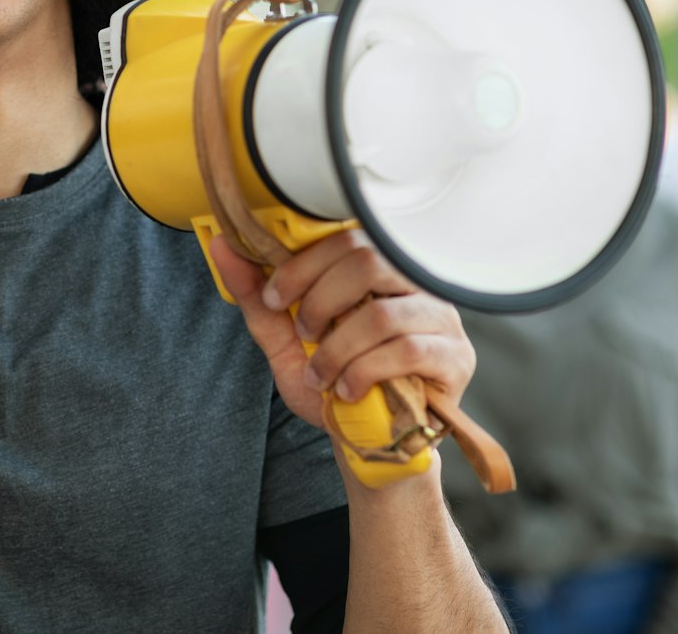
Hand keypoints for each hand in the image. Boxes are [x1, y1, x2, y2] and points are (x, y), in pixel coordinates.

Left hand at [208, 230, 474, 436]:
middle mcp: (413, 282)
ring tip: (321, 374)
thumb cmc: (334, 383)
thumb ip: (258, 297)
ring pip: (384, 313)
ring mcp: (440, 318)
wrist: (369, 443)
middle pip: (369, 260)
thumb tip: (221, 245)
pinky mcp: (455, 357)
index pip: (345, 235)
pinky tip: (347, 390)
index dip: (302, 263)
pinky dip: (365, 372)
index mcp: (377, 266)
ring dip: (338, 348)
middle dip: (320, 300)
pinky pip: (409, 351)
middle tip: (304, 333)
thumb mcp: (286, 340)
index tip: (274, 296)